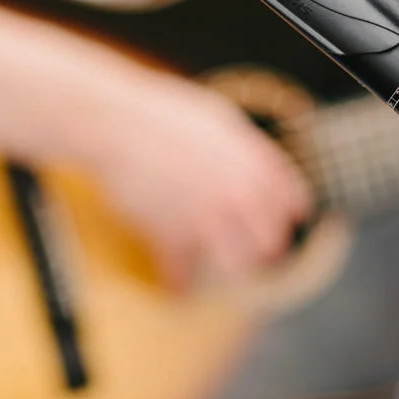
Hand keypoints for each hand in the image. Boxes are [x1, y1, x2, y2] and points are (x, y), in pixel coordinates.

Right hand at [0, 0, 312, 290]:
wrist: (108, 119)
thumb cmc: (156, 113)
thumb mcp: (215, 119)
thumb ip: (246, 150)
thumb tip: (265, 171)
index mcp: (251, 158)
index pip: (291, 200)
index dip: (288, 216)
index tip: (284, 225)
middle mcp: (237, 189)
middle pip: (271, 241)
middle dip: (264, 251)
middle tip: (255, 256)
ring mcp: (206, 214)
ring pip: (237, 264)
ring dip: (228, 271)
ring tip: (218, 271)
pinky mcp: (171, 233)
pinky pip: (184, 272)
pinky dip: (179, 282)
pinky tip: (175, 285)